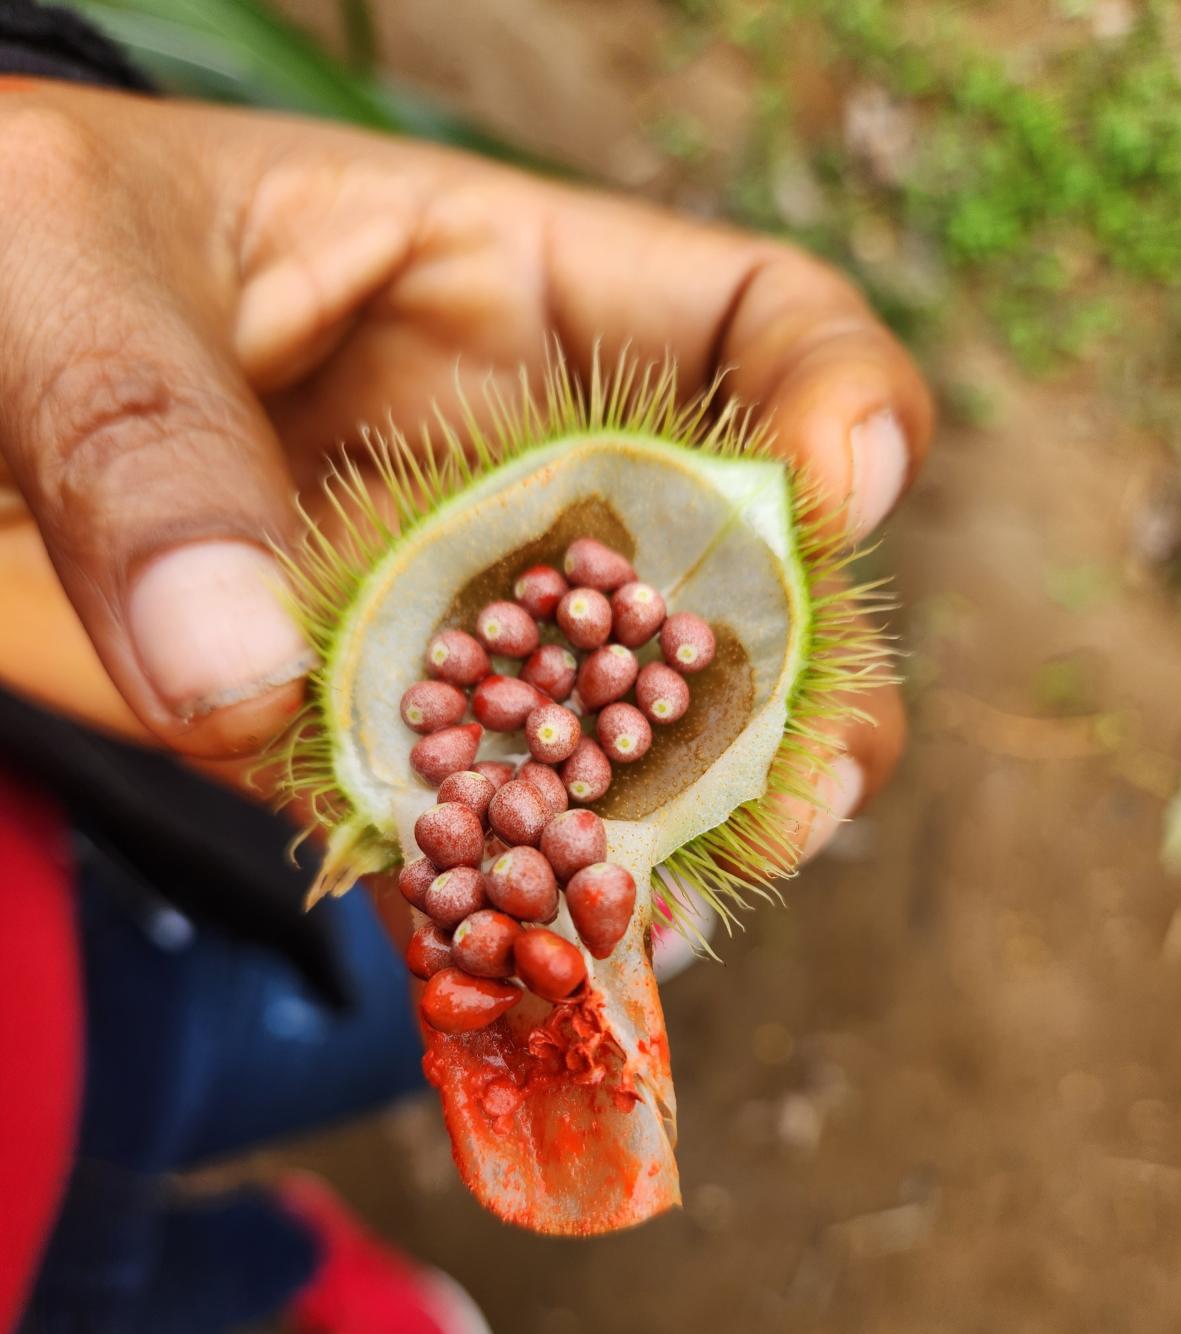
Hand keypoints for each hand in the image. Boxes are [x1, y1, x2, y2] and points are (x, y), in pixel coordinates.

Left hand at [0, 86, 929, 837]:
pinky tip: (525, 964)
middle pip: (733, 576)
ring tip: (672, 907)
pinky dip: (500, 907)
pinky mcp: (356, 745)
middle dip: (798, 685)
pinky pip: (466, 835)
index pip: (750, 327)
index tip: (842, 490)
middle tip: (803, 788)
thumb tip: (246, 680)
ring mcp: (447, 627)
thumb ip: (141, 434)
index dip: (839, 399)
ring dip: (669, 834)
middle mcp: (514, 475)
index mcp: (503, 294)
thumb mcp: (48, 262)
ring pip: (622, 739)